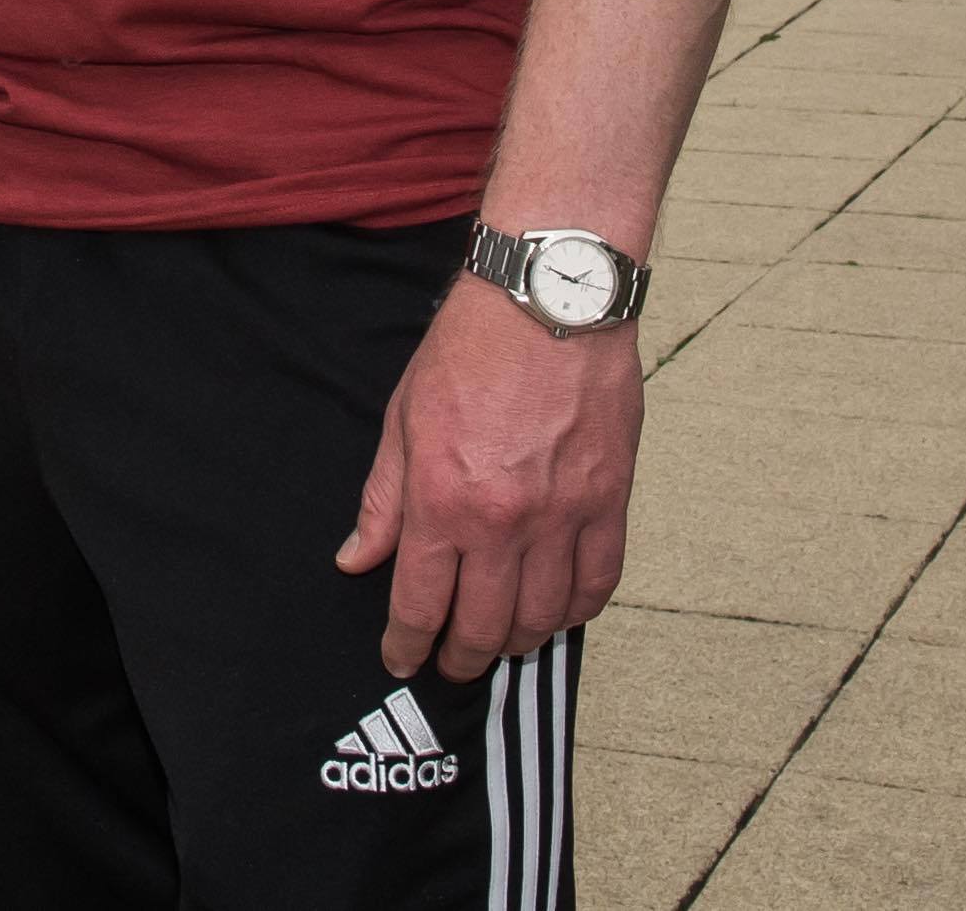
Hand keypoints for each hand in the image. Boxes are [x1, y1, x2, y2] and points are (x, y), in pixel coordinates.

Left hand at [335, 277, 640, 682]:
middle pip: (485, 625)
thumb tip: (355, 558)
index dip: (407, 643)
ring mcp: (564, 517)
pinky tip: (556, 613)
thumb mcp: (402, 420)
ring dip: (518, 642)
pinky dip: (575, 612)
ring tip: (499, 641)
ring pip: (544, 617)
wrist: (545, 303)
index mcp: (443, 499)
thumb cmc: (466, 352)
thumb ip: (382, 500)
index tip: (400, 659)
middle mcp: (505, 521)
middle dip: (461, 656)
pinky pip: (598, 584)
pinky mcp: (610, 504)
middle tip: (449, 662)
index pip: (421, 602)